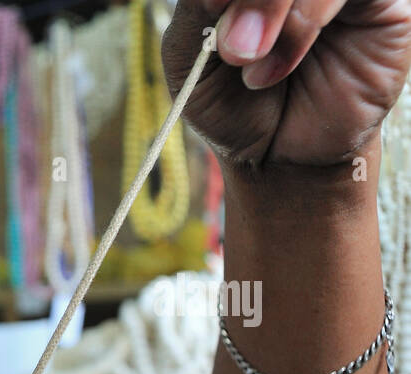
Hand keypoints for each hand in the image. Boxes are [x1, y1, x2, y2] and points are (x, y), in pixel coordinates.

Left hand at [163, 0, 410, 167]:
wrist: (276, 155)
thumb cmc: (232, 102)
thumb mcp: (191, 54)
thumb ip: (197, 7)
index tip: (208, 5)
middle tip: (228, 46)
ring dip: (273, 8)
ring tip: (247, 60)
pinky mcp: (384, 1)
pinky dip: (307, 20)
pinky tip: (280, 63)